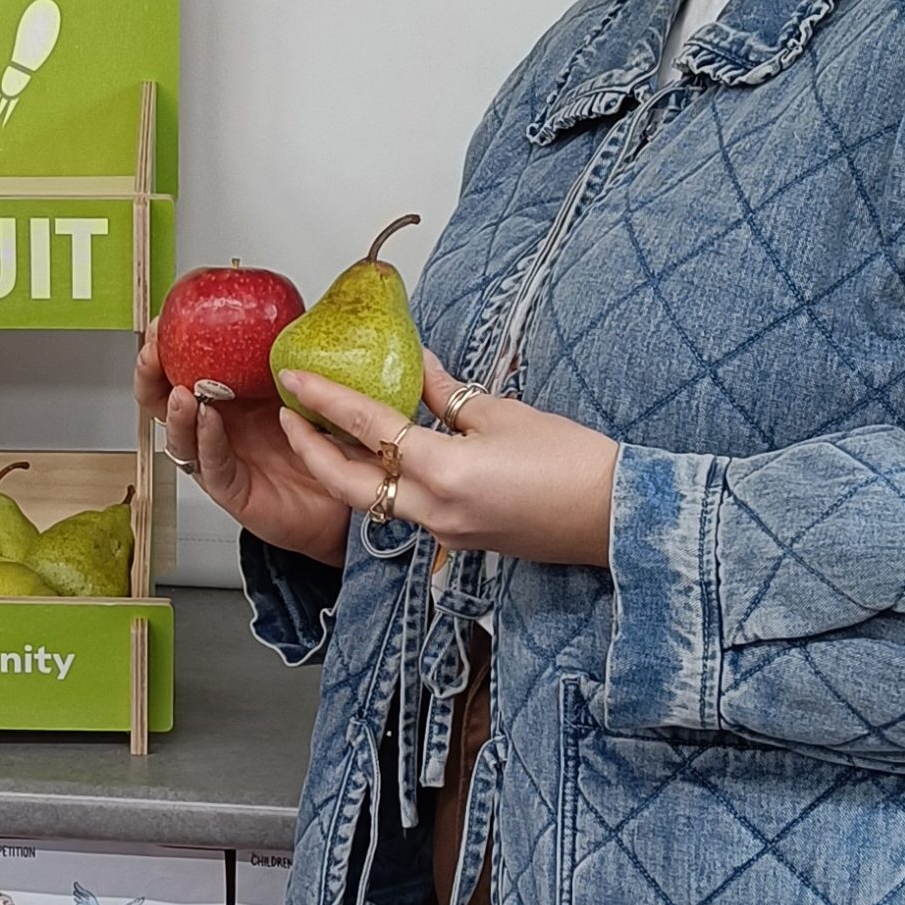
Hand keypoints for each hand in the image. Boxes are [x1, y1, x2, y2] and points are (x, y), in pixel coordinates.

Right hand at [135, 320, 348, 567]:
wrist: (349, 491)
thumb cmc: (325, 441)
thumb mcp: (303, 384)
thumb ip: (286, 352)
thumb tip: (281, 308)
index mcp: (230, 397)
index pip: (181, 369)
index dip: (166, 348)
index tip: (163, 323)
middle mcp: (218, 427)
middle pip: (165, 402)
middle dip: (152, 376)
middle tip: (154, 353)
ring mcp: (222, 458)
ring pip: (181, 437)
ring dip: (176, 412)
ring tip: (181, 392)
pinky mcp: (234, 489)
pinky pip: (212, 465)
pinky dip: (207, 440)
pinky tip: (207, 421)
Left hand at [275, 353, 619, 566]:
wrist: (616, 518)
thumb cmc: (572, 463)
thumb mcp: (504, 414)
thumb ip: (448, 393)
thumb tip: (419, 365)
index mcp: (444, 471)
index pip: (368, 428)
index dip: (325, 398)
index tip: (292, 377)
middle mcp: (434, 510)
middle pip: (349, 482)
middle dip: (311, 449)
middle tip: (288, 415)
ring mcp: (444, 532)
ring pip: (373, 500)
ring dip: (343, 468)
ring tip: (324, 432)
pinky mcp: (459, 539)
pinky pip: (407, 508)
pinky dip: (385, 481)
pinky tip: (383, 455)